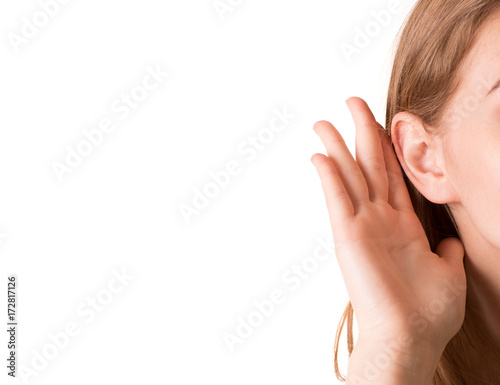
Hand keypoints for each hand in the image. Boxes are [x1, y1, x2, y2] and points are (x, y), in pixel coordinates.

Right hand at [310, 97, 465, 352]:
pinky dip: (328, 177)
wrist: (411, 337)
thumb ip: (447, 251)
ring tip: (323, 122)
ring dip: (337, 147)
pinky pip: (336, 200)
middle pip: (369, 166)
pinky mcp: (348, 236)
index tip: (380, 122)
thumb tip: (453, 242)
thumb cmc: (429, 312)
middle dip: (362, 132)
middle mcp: (379, 219)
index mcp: (403, 224)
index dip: (387, 147)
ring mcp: (361, 226)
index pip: (392, 175)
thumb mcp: (448, 273)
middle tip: (352, 103)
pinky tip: (320, 156)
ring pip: (348, 176)